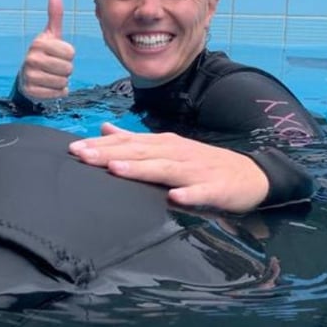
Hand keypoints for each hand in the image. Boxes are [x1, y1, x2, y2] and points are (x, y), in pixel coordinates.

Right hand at [18, 0, 75, 99]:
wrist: (27, 77)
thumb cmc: (45, 54)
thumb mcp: (51, 35)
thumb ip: (55, 15)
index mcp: (38, 43)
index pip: (70, 52)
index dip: (68, 55)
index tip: (58, 54)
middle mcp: (31, 58)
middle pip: (68, 68)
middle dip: (66, 70)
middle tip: (56, 67)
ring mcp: (30, 75)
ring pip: (63, 81)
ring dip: (62, 81)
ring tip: (52, 76)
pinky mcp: (31, 91)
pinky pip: (57, 94)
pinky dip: (58, 92)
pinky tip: (49, 87)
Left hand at [68, 123, 269, 213]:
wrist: (252, 174)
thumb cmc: (203, 163)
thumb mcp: (167, 147)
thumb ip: (135, 140)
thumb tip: (105, 128)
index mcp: (163, 145)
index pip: (127, 143)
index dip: (101, 145)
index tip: (74, 149)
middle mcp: (176, 153)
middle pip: (139, 153)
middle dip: (109, 154)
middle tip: (82, 156)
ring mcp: (196, 170)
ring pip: (164, 168)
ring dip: (140, 169)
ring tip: (115, 170)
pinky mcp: (216, 189)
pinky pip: (201, 192)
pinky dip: (188, 194)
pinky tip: (175, 198)